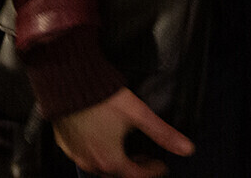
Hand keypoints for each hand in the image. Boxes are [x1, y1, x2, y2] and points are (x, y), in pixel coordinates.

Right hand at [54, 86, 193, 177]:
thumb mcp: (139, 114)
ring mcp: (75, 154)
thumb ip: (162, 133)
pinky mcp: (64, 143)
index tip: (161, 165)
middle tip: (144, 158)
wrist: (68, 83)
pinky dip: (95, 151)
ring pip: (98, 166)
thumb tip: (187, 148)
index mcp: (110, 160)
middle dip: (133, 168)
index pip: (136, 176)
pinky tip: (100, 138)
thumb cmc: (101, 98)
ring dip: (114, 160)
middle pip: (116, 174)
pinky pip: (82, 154)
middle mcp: (90, 162)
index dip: (152, 171)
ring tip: (123, 148)